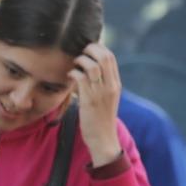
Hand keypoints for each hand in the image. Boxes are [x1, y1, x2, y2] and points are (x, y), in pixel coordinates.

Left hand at [68, 43, 121, 165]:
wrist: (103, 138)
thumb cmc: (101, 118)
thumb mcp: (106, 98)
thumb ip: (101, 83)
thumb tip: (89, 68)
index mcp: (115, 84)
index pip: (110, 57)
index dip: (97, 48)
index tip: (86, 51)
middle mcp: (111, 86)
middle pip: (104, 56)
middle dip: (89, 49)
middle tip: (80, 54)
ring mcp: (100, 93)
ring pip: (91, 65)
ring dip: (79, 60)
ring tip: (75, 66)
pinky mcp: (89, 99)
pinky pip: (80, 77)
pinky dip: (73, 73)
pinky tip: (70, 77)